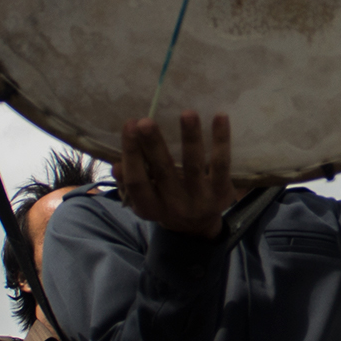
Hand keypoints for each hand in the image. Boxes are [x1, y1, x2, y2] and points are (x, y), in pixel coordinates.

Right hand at [118, 110, 234, 236]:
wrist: (198, 226)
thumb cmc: (163, 201)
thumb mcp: (143, 198)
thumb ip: (128, 182)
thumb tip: (117, 166)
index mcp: (149, 207)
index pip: (137, 181)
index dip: (131, 154)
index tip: (129, 124)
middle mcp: (175, 206)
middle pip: (163, 172)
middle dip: (154, 144)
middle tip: (146, 120)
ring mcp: (200, 200)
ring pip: (194, 165)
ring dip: (190, 138)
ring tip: (187, 114)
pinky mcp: (223, 192)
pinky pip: (221, 164)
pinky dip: (221, 141)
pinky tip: (220, 117)